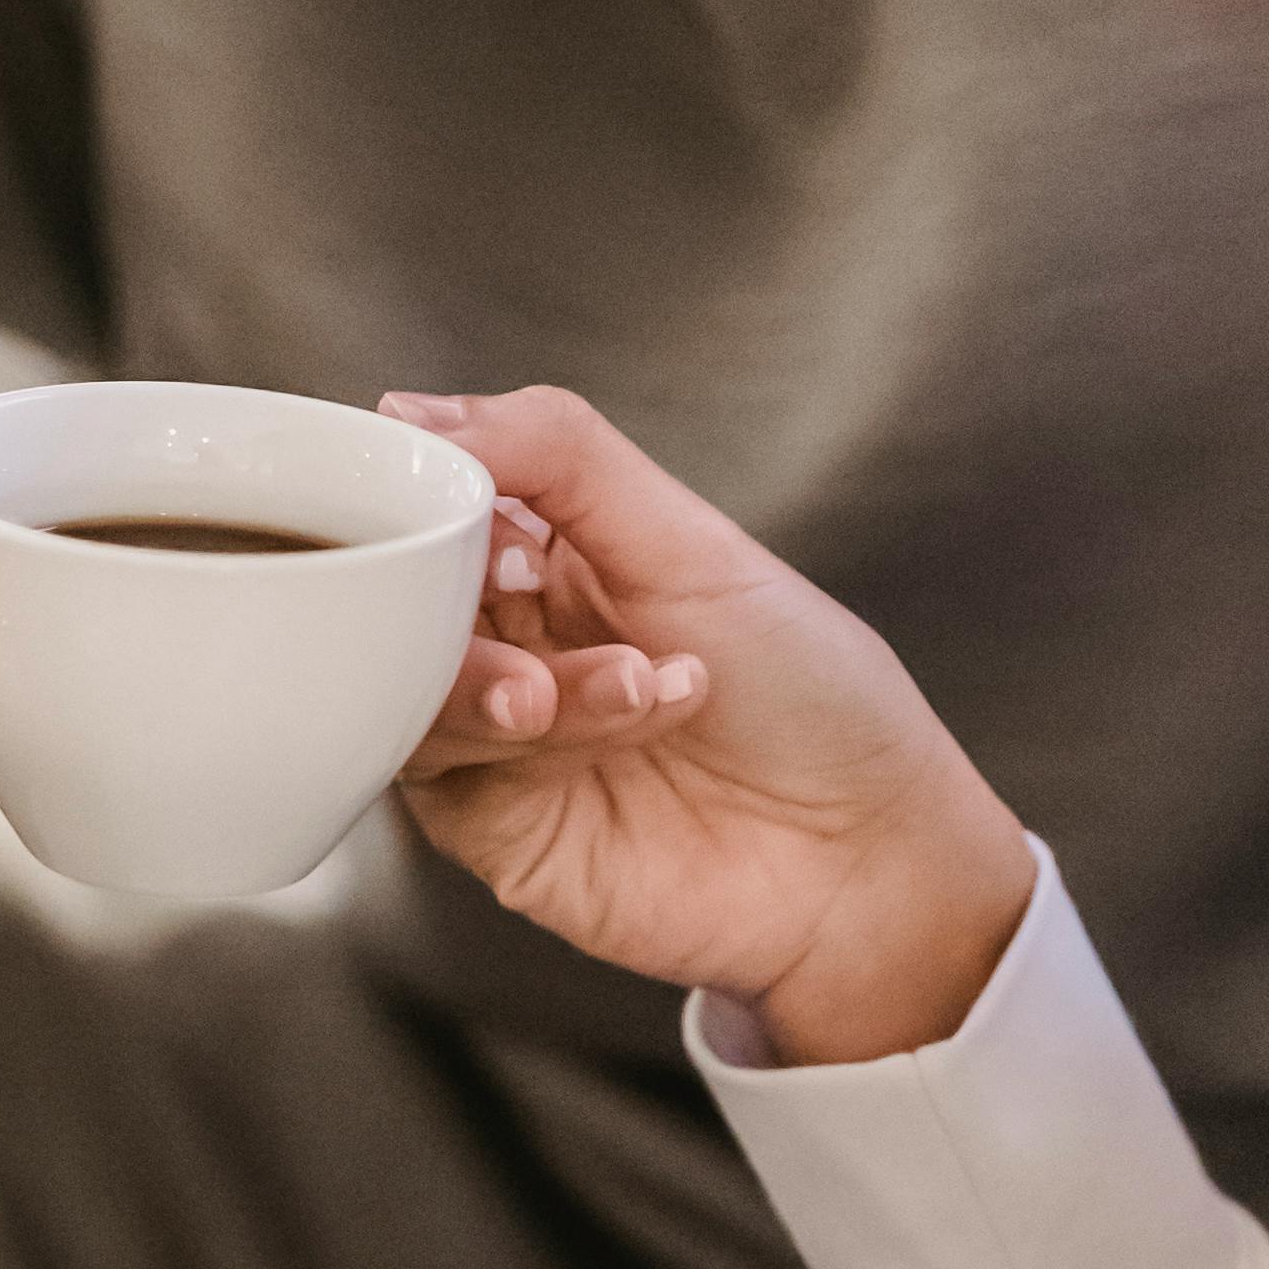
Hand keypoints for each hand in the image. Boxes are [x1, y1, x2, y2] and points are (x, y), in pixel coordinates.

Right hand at [386, 385, 1033, 1063]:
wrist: (869, 858)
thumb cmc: (812, 698)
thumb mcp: (693, 539)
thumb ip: (556, 454)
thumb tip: (413, 410)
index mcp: (548, 555)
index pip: (431, 502)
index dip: (434, 495)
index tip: (476, 502)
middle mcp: (510, 643)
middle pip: (400, 597)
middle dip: (454, 592)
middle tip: (527, 587)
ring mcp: (494, 737)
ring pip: (413, 683)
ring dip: (505, 674)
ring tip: (630, 681)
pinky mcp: (490, 828)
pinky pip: (441, 771)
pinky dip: (526, 734)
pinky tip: (626, 718)